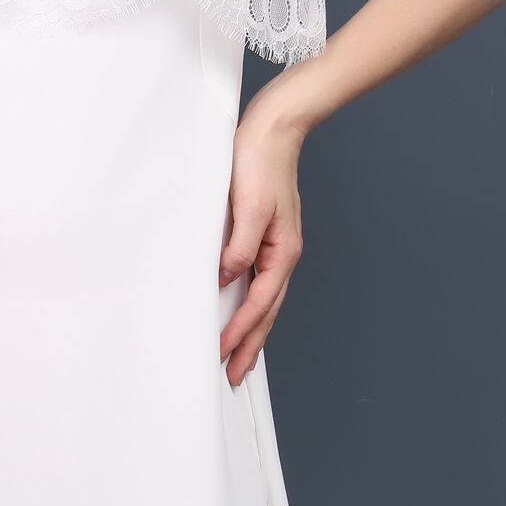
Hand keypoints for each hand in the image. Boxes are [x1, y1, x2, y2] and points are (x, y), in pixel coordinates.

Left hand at [217, 104, 307, 385]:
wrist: (272, 130)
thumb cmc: (260, 163)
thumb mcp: (249, 206)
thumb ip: (239, 246)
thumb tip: (226, 278)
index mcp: (282, 251)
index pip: (259, 302)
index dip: (241, 330)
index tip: (223, 353)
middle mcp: (281, 254)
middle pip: (266, 310)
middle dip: (251, 344)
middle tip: (234, 375)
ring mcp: (274, 246)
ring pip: (263, 298)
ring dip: (250, 329)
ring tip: (237, 355)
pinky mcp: (262, 235)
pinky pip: (255, 279)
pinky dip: (248, 302)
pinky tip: (237, 308)